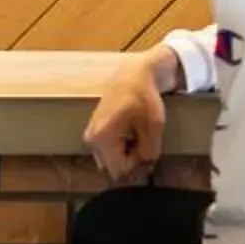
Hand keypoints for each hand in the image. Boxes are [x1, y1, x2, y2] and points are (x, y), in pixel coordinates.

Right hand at [84, 46, 180, 182]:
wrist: (133, 73)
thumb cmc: (144, 97)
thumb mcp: (153, 127)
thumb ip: (149, 152)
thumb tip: (144, 165)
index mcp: (102, 138)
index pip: (119, 170)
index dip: (137, 164)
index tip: (148, 148)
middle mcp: (91, 139)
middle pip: (112, 166)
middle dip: (130, 160)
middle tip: (144, 143)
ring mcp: (90, 134)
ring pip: (110, 158)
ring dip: (125, 153)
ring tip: (138, 136)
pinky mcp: (94, 129)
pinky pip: (108, 149)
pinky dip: (120, 145)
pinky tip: (131, 131)